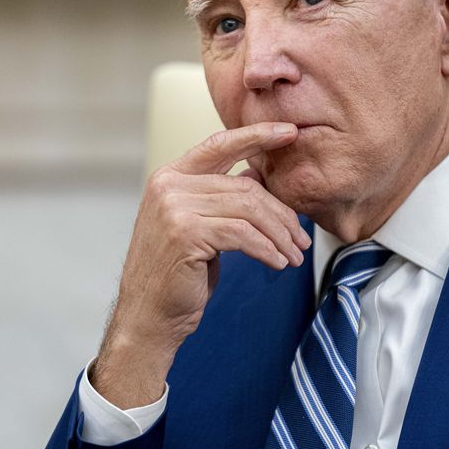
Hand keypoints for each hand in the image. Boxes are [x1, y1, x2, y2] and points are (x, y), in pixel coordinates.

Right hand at [91, 122, 311, 408]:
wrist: (148, 316)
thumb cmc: (176, 275)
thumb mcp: (198, 225)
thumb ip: (221, 197)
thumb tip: (257, 173)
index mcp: (170, 176)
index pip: (220, 145)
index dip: (257, 135)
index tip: (290, 132)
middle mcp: (169, 185)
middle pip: (245, 186)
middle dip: (281, 213)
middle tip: (301, 238)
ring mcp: (174, 207)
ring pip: (249, 209)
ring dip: (279, 235)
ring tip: (293, 255)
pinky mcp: (186, 233)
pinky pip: (243, 235)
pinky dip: (267, 250)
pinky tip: (278, 263)